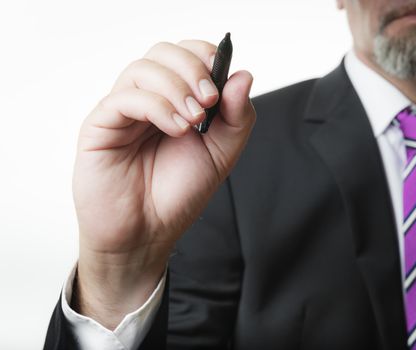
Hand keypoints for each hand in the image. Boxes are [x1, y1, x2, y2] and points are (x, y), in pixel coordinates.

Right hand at [71, 40, 254, 328]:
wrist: (146, 233)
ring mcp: (123, 111)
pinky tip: (175, 128)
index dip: (205, 56)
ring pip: (143, 68)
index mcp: (176, 100)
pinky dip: (156, 106)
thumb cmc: (179, 194)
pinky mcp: (101, 125)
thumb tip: (243, 75)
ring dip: (176, 88)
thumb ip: (236, 116)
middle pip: (163, 51)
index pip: (187, 54)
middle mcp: (148, 99)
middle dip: (192, 68)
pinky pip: (124, 98)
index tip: (222, 79)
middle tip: (209, 100)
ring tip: (193, 121)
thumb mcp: (222, 154)